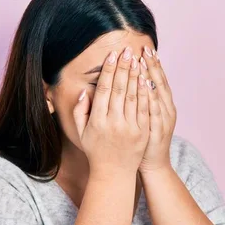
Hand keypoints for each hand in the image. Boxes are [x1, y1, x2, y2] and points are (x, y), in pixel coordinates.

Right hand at [73, 47, 150, 176]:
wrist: (114, 172)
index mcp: (97, 120)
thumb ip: (80, 111)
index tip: (112, 55)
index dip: (108, 71)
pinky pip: (144, 108)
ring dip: (135, 75)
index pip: (104, 90)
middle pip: (120, 89)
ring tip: (137, 59)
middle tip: (127, 51)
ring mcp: (129, 127)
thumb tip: (86, 91)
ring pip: (133, 96)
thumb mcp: (81, 132)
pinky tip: (145, 78)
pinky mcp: (142, 132)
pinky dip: (145, 92)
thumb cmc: (96, 150)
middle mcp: (113, 122)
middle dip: (123, 68)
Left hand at [138, 46, 176, 173]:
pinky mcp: (157, 130)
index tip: (146, 49)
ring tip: (143, 61)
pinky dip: (150, 96)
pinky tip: (144, 85)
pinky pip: (153, 110)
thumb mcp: (147, 118)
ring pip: (157, 94)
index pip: (159, 81)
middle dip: (152, 65)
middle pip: (160, 83)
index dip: (153, 65)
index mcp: (164, 106)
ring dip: (151, 77)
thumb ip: (144, 101)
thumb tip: (139, 80)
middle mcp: (166, 110)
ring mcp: (163, 120)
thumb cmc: (145, 140)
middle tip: (146, 48)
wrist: (153, 164)